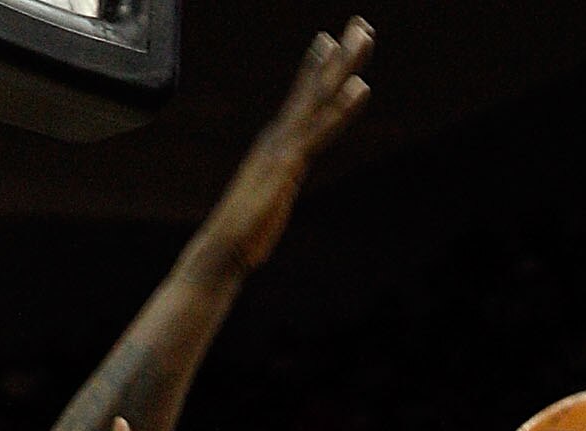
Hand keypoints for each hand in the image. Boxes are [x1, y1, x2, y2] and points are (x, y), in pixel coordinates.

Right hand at [199, 20, 373, 276]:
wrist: (222, 252)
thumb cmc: (242, 235)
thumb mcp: (265, 203)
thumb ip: (273, 187)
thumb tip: (273, 189)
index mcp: (274, 145)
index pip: (301, 102)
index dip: (317, 70)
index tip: (330, 42)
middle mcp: (277, 137)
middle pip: (314, 88)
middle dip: (339, 56)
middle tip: (361, 24)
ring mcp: (282, 147)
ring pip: (319, 98)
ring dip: (344, 65)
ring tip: (364, 35)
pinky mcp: (288, 165)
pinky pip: (321, 131)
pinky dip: (342, 108)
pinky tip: (361, 87)